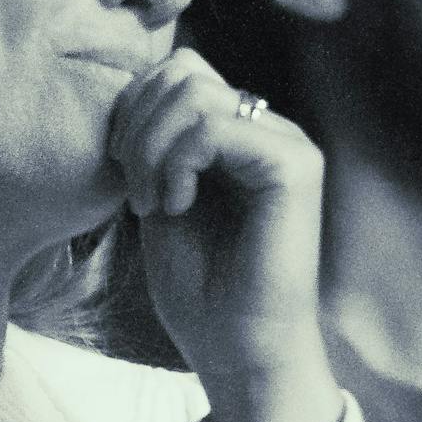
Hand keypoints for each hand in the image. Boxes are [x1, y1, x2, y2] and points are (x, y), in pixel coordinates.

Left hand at [109, 51, 338, 421]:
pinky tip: (177, 205)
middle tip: (137, 192)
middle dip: (137, 127)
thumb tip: (127, 88)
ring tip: (154, 202)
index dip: (135, 111)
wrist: (237, 350)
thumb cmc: (200, 290)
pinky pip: (216, 125)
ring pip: (194, 93)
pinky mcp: (296, 167)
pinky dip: (178, 161)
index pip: (179, 71)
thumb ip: (155, 143)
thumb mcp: (159, 197)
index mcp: (242, 135)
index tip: (126, 176)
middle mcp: (272, 131)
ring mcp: (289, 146)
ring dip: (152, 147)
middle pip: (182, 71)